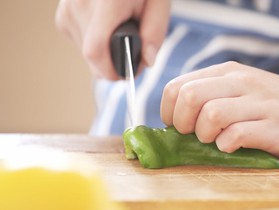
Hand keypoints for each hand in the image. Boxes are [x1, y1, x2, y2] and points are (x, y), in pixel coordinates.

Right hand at [55, 0, 169, 79]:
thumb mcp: (158, 3)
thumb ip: (155, 32)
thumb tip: (147, 61)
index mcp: (106, 3)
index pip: (95, 51)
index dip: (111, 71)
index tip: (128, 74)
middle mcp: (80, 5)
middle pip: (92, 56)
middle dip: (114, 63)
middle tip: (134, 51)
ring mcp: (67, 10)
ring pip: (86, 53)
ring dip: (107, 52)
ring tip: (121, 31)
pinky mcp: (62, 15)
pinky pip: (80, 43)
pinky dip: (96, 43)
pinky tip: (108, 28)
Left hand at [161, 62, 278, 158]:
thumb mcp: (246, 88)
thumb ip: (214, 96)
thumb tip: (177, 122)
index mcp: (229, 72)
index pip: (178, 86)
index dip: (168, 111)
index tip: (179, 126)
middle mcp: (243, 83)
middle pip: (189, 97)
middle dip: (181, 124)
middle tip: (195, 136)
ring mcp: (261, 104)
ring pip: (210, 114)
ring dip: (204, 135)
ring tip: (217, 141)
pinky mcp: (276, 128)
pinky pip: (237, 135)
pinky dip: (227, 146)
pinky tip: (235, 147)